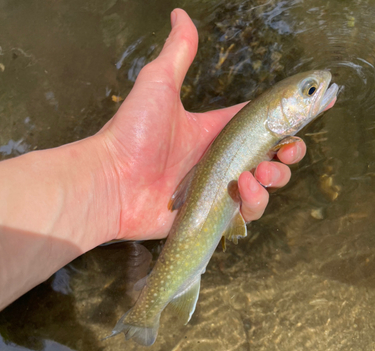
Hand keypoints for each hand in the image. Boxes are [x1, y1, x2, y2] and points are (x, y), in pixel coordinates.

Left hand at [99, 9, 305, 240]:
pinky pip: (247, 212)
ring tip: (261, 172)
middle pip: (270, 157)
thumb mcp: (158, 85)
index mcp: (214, 131)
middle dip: (289, 153)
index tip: (318, 108)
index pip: (260, 123)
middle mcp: (221, 160)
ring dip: (275, 178)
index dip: (288, 117)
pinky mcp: (214, 214)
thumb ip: (177, 53)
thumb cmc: (132, 134)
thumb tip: (181, 14)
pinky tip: (244, 188)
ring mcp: (219, 189)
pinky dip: (255, 202)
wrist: (110, 182)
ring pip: (265, 186)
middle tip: (287, 151)